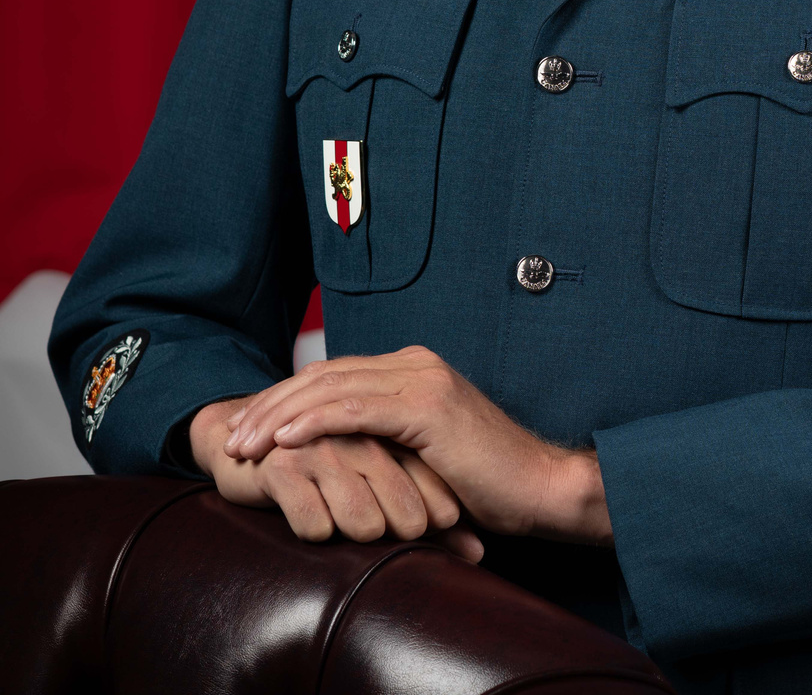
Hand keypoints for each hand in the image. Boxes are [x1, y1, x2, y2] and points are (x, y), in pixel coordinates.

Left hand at [222, 347, 612, 544]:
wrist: (540, 487)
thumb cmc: (488, 482)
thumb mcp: (424, 456)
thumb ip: (386, 443)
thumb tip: (339, 462)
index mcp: (413, 370)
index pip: (333, 376)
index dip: (285, 399)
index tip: (249, 430)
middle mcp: (414, 364)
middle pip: (324, 375)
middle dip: (270, 404)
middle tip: (230, 437)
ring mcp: (421, 380)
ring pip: (331, 389)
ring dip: (279, 416)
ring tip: (242, 443)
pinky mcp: (426, 407)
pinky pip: (355, 410)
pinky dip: (313, 422)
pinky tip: (282, 440)